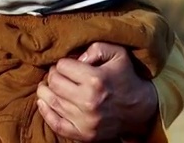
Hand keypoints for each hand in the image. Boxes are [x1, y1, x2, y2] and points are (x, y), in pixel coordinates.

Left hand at [35, 42, 158, 141]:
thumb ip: (96, 48)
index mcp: (96, 80)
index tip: (68, 64)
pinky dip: (46, 113)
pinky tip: (43, 102)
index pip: (62, 67)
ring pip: (52, 102)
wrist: (140, 108)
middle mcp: (89, 102)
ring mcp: (86, 121)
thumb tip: (76, 57)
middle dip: (53, 75)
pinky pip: (56, 124)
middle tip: (58, 74)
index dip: (63, 63)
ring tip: (48, 85)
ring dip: (45, 91)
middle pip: (55, 83)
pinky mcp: (85, 135)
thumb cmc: (126, 77)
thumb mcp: (118, 54)